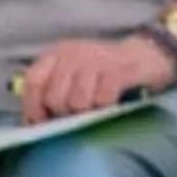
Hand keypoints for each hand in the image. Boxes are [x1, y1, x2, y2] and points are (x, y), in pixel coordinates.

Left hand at [15, 32, 176, 124]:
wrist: (146, 55)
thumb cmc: (103, 73)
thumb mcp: (73, 74)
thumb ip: (52, 91)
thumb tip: (30, 124)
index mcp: (58, 52)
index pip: (33, 81)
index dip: (33, 107)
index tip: (41, 124)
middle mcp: (73, 52)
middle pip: (54, 97)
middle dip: (63, 114)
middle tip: (78, 115)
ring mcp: (96, 60)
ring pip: (77, 103)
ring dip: (86, 113)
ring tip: (96, 107)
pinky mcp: (117, 70)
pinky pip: (102, 101)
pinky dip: (105, 108)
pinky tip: (111, 103)